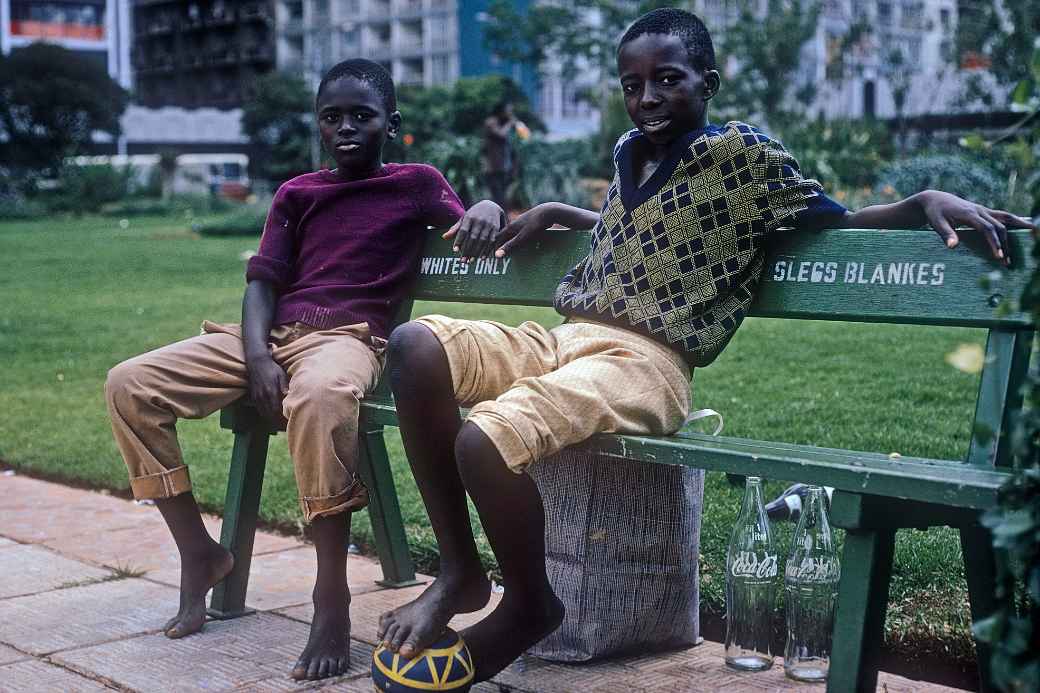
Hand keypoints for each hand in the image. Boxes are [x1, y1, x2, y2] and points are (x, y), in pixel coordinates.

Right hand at [246, 353, 287, 425]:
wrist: (257, 362)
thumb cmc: (272, 368)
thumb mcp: (281, 374)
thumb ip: (284, 386)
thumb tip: (289, 395)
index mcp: (270, 391)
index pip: (276, 409)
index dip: (282, 417)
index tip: (289, 421)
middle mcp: (262, 396)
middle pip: (270, 414)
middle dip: (277, 421)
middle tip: (285, 425)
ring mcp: (257, 397)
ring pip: (264, 413)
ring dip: (271, 419)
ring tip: (279, 423)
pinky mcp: (253, 396)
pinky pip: (259, 409)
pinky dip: (265, 414)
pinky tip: (272, 415)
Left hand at [443, 200, 505, 260]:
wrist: (491, 205)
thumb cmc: (474, 214)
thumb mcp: (464, 218)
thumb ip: (455, 228)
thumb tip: (444, 237)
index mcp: (469, 217)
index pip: (463, 230)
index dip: (459, 240)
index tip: (455, 251)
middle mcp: (479, 220)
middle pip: (473, 237)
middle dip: (468, 250)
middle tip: (462, 261)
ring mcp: (488, 224)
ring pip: (482, 240)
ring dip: (477, 252)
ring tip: (471, 261)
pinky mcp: (496, 228)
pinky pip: (491, 241)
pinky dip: (487, 250)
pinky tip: (482, 258)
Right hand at [493, 204, 552, 257]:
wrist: (548, 212)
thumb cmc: (535, 225)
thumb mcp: (522, 237)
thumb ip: (510, 246)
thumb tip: (496, 255)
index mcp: (510, 227)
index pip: (497, 238)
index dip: (493, 247)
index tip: (490, 256)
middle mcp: (514, 224)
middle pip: (504, 237)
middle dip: (500, 246)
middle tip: (498, 256)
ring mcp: (521, 223)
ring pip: (512, 235)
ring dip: (509, 243)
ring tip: (508, 252)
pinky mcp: (529, 224)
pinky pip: (520, 234)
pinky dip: (518, 240)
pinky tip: (522, 244)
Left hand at [918, 190, 1034, 265]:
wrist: (935, 199)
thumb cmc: (935, 213)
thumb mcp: (936, 223)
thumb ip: (945, 234)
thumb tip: (953, 246)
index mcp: (969, 214)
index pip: (987, 229)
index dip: (994, 242)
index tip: (999, 256)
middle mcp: (979, 210)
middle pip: (998, 226)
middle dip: (1004, 243)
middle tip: (1007, 261)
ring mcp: (983, 210)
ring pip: (1005, 218)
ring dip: (1017, 228)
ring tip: (1032, 237)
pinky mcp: (984, 211)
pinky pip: (1002, 215)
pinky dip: (1014, 221)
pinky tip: (1025, 226)